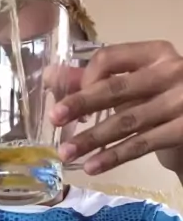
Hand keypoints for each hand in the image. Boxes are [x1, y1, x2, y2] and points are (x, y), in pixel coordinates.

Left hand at [51, 41, 182, 175]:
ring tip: (66, 153)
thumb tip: (50, 76)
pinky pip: (141, 145)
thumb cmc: (161, 100)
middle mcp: (170, 72)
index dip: (85, 78)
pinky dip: (113, 157)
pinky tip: (92, 166)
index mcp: (154, 53)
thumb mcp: (136, 84)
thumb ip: (97, 80)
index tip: (70, 98)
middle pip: (116, 88)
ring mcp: (180, 102)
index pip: (110, 58)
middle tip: (55, 119)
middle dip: (81, 104)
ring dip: (92, 138)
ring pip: (126, 121)